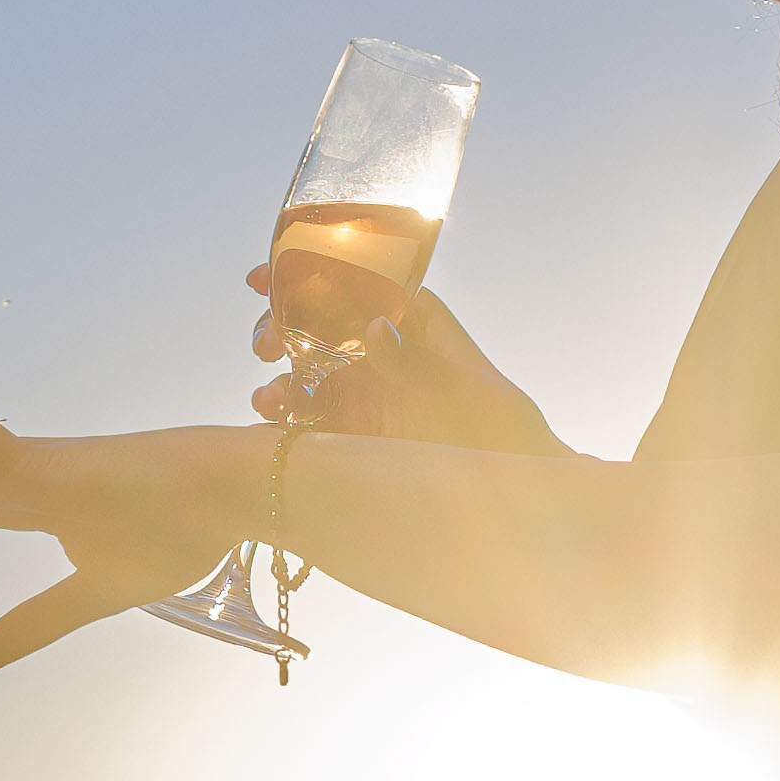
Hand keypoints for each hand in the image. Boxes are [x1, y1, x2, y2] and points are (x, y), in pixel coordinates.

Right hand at [247, 271, 568, 452]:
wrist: (514, 508)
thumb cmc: (505, 441)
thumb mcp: (468, 399)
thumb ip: (421, 366)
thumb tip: (376, 327)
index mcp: (420, 329)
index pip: (361, 284)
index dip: (313, 272)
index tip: (265, 275)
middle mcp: (387, 358)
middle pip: (320, 324)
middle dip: (282, 327)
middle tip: (265, 344)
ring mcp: (367, 399)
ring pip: (306, 373)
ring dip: (279, 378)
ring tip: (270, 399)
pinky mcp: (352, 441)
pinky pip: (306, 422)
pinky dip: (282, 421)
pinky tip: (271, 427)